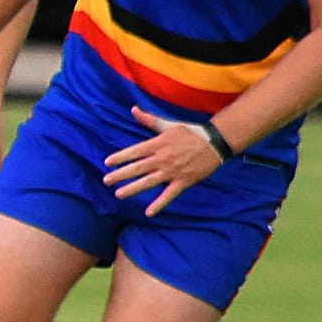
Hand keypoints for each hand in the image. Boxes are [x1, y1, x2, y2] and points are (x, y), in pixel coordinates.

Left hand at [102, 106, 225, 215]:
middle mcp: (162, 159)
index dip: (120, 157)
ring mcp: (172, 171)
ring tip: (118, 194)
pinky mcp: (183, 181)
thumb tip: (133, 109)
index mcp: (158, 144)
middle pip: (137, 168)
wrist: (216, 142)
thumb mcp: (169, 125)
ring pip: (148, 182)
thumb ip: (149, 120)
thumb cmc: (191, 132)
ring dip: (133, 188)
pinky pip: (169, 195)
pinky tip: (149, 213)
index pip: (134, 152)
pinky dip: (159, 204)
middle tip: (106, 181)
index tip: (107, 163)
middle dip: (120, 175)